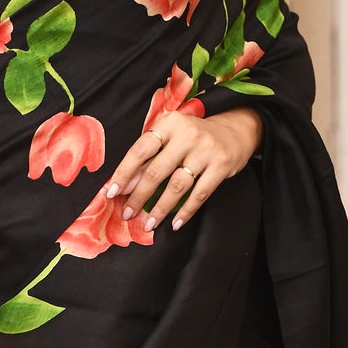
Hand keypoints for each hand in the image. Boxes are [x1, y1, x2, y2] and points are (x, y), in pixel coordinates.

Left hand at [105, 106, 263, 231]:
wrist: (236, 129)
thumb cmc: (194, 136)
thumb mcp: (171, 137)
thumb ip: (149, 156)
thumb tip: (125, 185)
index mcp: (169, 124)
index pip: (140, 150)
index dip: (124, 173)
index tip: (112, 193)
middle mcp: (187, 135)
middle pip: (156, 171)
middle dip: (139, 196)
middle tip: (127, 214)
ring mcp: (206, 151)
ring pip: (177, 186)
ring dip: (160, 208)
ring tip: (149, 223)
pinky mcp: (221, 166)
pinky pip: (199, 194)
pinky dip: (186, 211)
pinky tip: (175, 223)